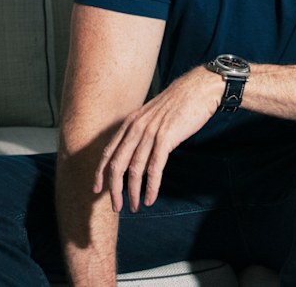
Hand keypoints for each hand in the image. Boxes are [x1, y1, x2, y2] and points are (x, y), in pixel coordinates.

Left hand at [92, 67, 219, 212]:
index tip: (97, 189)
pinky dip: (151, 187)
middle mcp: (136, 127)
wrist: (199, 88)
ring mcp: (150, 132)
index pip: (108, 151)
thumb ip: (143, 133)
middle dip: (114, 189)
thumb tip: (140, 159)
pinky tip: (150, 199)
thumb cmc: (180, 103)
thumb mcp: (154, 116)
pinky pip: (154, 168)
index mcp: (131, 121)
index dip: (100, 173)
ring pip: (134, 170)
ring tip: (134, 207)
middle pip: (116, 164)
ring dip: (133, 193)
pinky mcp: (166, 138)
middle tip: (116, 207)